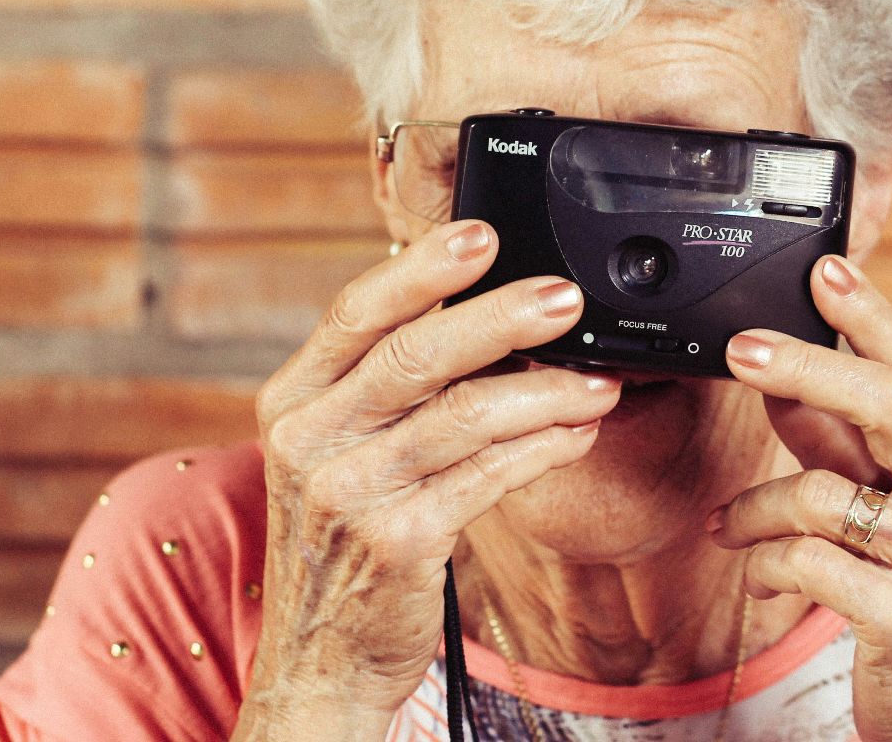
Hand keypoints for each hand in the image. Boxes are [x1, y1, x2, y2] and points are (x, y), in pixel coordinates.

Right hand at [233, 220, 620, 741]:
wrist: (321, 657)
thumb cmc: (344, 540)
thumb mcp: (338, 453)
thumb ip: (386, 388)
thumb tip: (485, 314)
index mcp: (291, 401)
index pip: (355, 314)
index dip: (420, 269)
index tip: (481, 233)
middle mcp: (309, 441)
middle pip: (415, 355)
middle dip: (500, 317)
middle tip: (566, 297)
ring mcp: (349, 493)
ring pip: (465, 416)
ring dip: (546, 392)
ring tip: (600, 378)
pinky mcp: (399, 541)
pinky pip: (489, 477)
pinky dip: (544, 448)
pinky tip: (578, 432)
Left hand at [708, 254, 891, 741]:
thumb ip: (847, 446)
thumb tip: (784, 380)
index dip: (871, 316)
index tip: (824, 269)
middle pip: (886, 403)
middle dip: (804, 366)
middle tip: (739, 350)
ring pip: (821, 492)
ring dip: (754, 509)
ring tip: (730, 527)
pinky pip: (805, 561)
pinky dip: (764, 565)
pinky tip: (760, 576)